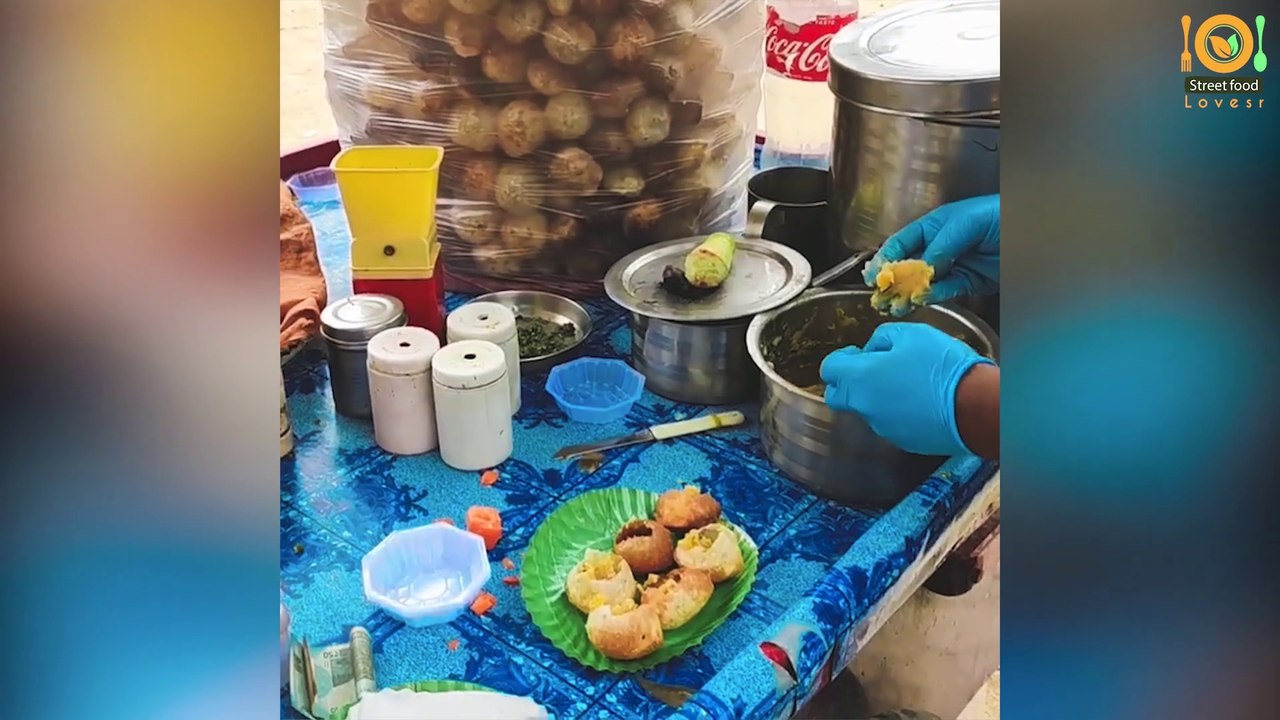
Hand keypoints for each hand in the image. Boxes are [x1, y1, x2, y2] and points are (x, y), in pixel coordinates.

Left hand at [820, 323, 993, 455]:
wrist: (975, 407)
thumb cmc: (942, 366)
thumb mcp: (911, 333)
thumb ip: (881, 338)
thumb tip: (873, 350)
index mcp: (859, 379)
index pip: (828, 369)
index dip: (841, 359)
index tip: (858, 353)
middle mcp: (864, 407)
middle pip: (838, 396)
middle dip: (849, 382)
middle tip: (874, 369)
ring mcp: (882, 428)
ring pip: (867, 410)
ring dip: (877, 397)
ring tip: (908, 382)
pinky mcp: (902, 441)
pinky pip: (890, 423)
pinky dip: (898, 412)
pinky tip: (922, 400)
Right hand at [862, 195, 999, 312]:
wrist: (1037, 229)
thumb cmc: (1001, 214)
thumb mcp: (967, 223)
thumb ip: (942, 245)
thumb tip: (922, 268)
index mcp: (936, 224)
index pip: (903, 241)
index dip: (886, 257)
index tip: (873, 274)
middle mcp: (942, 245)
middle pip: (910, 264)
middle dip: (893, 280)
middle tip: (880, 296)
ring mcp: (955, 264)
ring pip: (925, 281)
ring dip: (910, 293)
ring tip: (895, 306)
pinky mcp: (970, 281)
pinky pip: (947, 290)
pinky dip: (934, 296)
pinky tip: (922, 300)